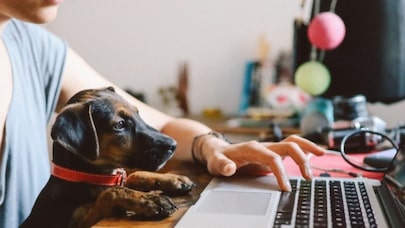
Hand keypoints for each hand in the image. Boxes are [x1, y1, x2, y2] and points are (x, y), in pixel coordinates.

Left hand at [202, 135, 325, 190]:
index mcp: (252, 148)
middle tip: (308, 178)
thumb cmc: (218, 158)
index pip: (272, 158)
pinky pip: (291, 146)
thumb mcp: (215, 163)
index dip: (281, 172)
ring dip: (308, 147)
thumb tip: (229, 168)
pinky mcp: (273, 151)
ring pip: (293, 141)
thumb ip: (222, 165)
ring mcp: (269, 147)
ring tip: (323, 155)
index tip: (286, 188)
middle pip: (288, 145)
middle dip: (301, 159)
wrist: (218, 151)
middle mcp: (264, 145)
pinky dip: (305, 148)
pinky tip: (315, 153)